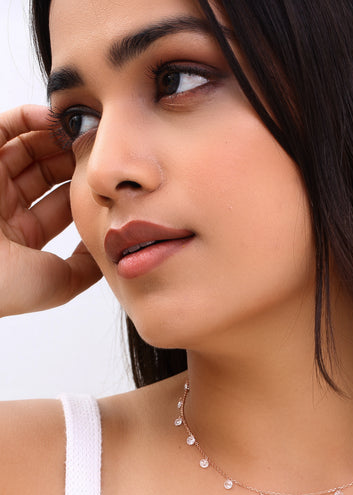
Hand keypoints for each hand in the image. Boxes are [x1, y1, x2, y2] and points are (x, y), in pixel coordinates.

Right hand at [0, 105, 100, 315]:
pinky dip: (28, 118)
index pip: (59, 202)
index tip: (109, 175)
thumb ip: (86, 264)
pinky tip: (56, 118)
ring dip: (57, 137)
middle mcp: (4, 207)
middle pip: (45, 172)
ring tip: (84, 129)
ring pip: (27, 148)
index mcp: (22, 235)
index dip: (83, 186)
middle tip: (100, 146)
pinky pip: (2, 129)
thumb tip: (107, 246)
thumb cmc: (9, 285)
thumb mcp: (60, 281)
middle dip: (73, 158)